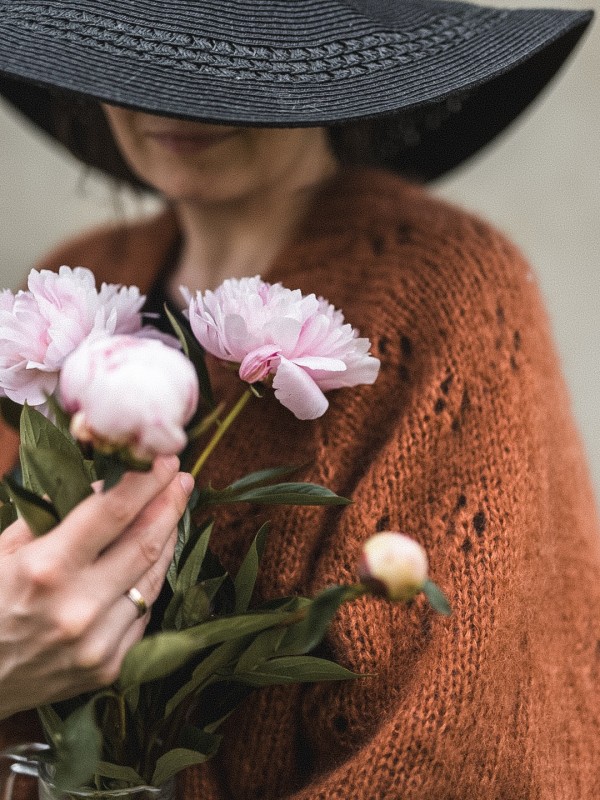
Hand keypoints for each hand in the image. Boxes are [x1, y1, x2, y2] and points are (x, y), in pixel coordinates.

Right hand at [0, 455, 193, 719]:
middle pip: (144, 542)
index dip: (146, 482)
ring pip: (153, 577)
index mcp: (46, 569)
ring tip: (172, 511)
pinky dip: (149, 580)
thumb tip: (104, 483)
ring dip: (168, 539)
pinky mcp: (109, 667)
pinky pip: (143, 612)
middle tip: (182, 480)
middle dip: (169, 504)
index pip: (114, 511)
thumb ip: (53, 513)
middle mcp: (78, 607)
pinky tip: (152, 558)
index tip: (166, 460)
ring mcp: (98, 642)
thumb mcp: (3, 549)